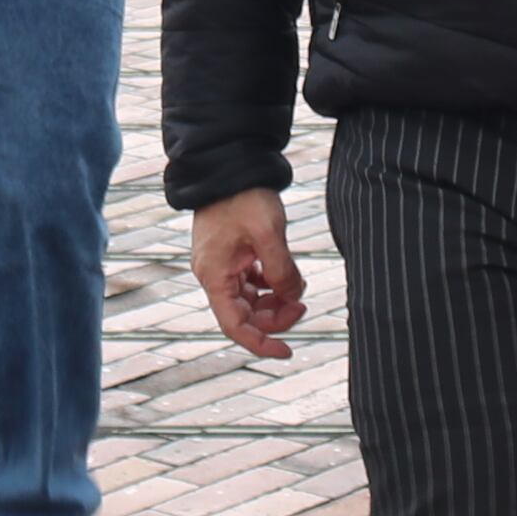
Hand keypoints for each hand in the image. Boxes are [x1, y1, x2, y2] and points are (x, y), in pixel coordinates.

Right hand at [190, 189, 308, 358]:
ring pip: (250, 299)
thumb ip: (282, 272)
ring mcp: (222, 264)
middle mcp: (214, 275)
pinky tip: (285, 274)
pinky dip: (270, 284)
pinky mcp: (231, 254)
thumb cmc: (243, 196)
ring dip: (274, 301)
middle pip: (245, 315)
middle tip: (303, 305)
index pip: (235, 326)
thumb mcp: (268, 234)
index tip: (287, 352)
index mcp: (215, 275)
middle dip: (275, 316)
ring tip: (297, 288)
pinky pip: (251, 281)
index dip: (261, 343)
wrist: (230, 164)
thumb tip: (294, 298)